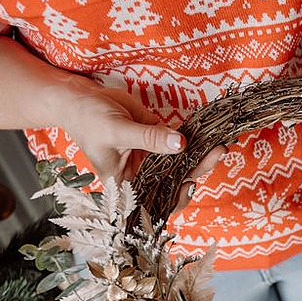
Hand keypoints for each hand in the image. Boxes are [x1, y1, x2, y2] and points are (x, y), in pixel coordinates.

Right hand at [62, 81, 224, 212]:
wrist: (82, 99)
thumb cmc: (88, 119)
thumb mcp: (117, 130)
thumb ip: (149, 138)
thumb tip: (181, 143)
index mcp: (127, 185)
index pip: (155, 201)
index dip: (175, 198)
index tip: (190, 184)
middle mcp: (143, 176)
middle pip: (176, 182)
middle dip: (198, 170)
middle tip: (217, 153)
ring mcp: (153, 159)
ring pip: (183, 165)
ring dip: (202, 157)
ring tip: (219, 147)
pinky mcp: (160, 141)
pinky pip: (182, 146)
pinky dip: (197, 143)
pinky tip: (212, 138)